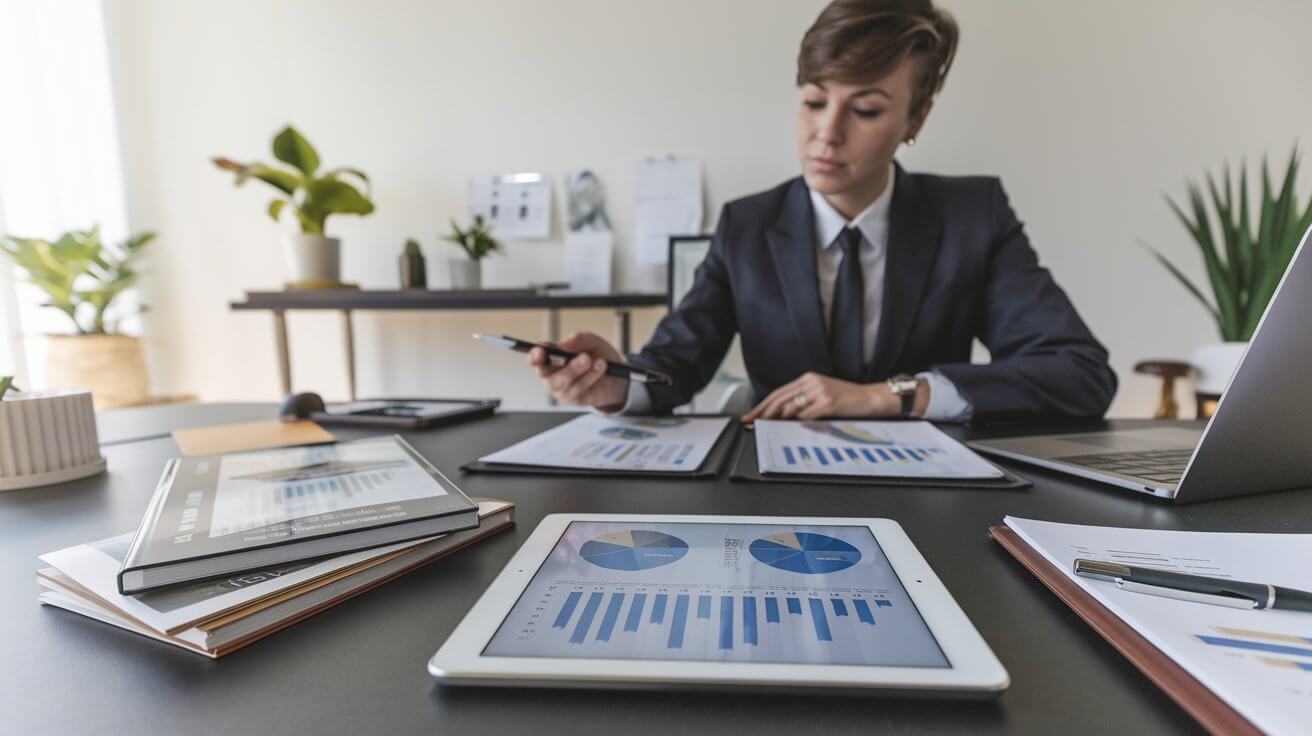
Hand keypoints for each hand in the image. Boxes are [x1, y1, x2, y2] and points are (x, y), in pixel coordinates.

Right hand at [528, 332, 628, 410]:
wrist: (618, 376)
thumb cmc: (599, 356)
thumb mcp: (592, 342)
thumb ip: (579, 339)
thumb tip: (564, 343)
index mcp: (550, 358)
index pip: (534, 359)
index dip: (534, 356)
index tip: (541, 351)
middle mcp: (551, 375)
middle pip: (545, 372)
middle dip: (561, 363)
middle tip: (584, 357)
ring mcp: (562, 390)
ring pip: (562, 381)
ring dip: (580, 370)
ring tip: (599, 362)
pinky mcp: (574, 400)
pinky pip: (578, 389)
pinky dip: (591, 377)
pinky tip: (601, 369)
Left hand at [741, 372, 915, 423]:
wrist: (871, 398)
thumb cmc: (848, 399)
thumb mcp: (823, 394)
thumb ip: (804, 401)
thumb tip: (783, 415)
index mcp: (809, 379)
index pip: (780, 392)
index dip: (763, 404)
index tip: (751, 414)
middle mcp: (812, 382)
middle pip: (780, 398)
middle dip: (762, 411)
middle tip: (750, 421)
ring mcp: (820, 392)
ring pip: (790, 406)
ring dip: (775, 418)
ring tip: (764, 426)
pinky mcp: (829, 403)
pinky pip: (807, 414)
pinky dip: (796, 422)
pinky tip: (787, 428)